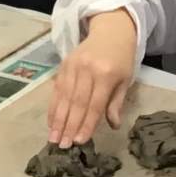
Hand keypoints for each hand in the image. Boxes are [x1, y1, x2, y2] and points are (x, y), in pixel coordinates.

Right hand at [47, 11, 136, 145]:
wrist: (110, 31)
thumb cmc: (121, 58)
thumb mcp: (125, 80)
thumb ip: (116, 103)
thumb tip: (113, 126)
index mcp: (106, 74)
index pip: (94, 104)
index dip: (86, 124)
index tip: (79, 141)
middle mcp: (87, 70)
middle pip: (76, 103)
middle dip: (69, 126)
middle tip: (62, 145)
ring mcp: (73, 66)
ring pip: (63, 97)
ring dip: (57, 120)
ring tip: (53, 138)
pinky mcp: (63, 64)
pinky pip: (57, 89)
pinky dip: (53, 107)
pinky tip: (51, 122)